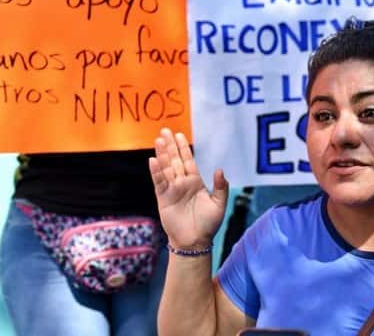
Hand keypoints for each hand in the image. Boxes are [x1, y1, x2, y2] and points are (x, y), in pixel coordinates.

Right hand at [149, 128, 228, 248]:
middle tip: (165, 130)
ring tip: (158, 140)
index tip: (179, 135)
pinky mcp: (163, 199)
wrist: (195, 242)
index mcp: (195, 182)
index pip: (188, 161)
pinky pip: (159, 182)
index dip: (183, 148)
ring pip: (166, 168)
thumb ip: (220, 187)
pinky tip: (153, 160)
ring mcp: (172, 190)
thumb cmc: (208, 225)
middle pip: (174, 160)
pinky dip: (156, 172)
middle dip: (170, 146)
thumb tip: (219, 170)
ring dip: (162, 154)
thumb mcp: (219, 204)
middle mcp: (182, 183)